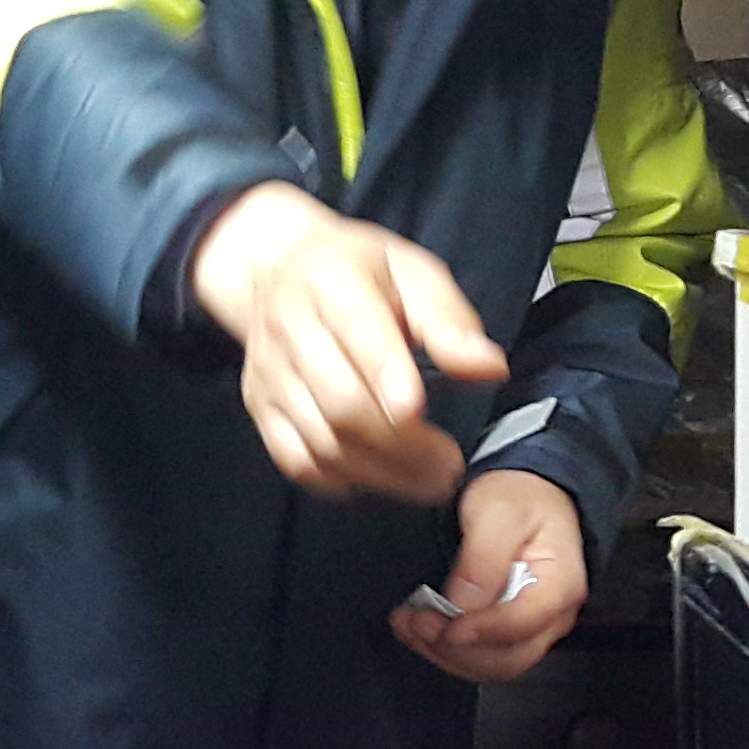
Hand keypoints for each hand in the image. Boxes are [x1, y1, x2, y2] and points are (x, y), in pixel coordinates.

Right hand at [190, 182, 505, 503]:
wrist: (275, 266)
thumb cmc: (356, 270)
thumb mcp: (410, 272)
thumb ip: (448, 320)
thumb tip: (489, 367)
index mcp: (330, 282)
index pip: (356, 334)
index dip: (387, 377)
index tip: (420, 411)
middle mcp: (288, 327)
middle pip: (339, 402)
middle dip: (400, 444)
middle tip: (449, 466)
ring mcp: (268, 372)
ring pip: (320, 440)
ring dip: (381, 472)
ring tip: (429, 482)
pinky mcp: (259, 406)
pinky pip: (296, 460)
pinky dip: (340, 480)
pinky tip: (380, 478)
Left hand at [392, 470, 590, 682]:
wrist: (526, 495)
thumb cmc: (519, 497)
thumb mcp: (499, 512)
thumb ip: (484, 557)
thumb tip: (463, 603)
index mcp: (560, 584)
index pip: (524, 623)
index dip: (481, 631)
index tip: (443, 626)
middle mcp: (552, 617)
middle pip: (508, 657)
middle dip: (456, 649)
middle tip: (415, 622)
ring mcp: (531, 629)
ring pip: (492, 665)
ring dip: (445, 654)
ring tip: (407, 624)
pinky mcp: (507, 632)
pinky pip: (480, 656)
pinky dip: (445, 650)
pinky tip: (416, 629)